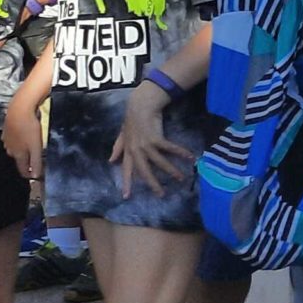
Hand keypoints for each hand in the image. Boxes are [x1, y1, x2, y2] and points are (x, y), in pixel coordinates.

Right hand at [3, 91, 45, 181]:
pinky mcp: (6, 130)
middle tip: (36, 160)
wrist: (19, 109)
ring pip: (16, 149)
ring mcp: (6, 139)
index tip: (34, 176)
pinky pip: (14, 139)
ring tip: (31, 146)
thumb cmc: (29, 128)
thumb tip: (34, 176)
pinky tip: (25, 135)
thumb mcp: (36, 147)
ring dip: (23, 150)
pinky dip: (19, 140)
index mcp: (17, 154)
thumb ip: (35, 162)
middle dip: (26, 161)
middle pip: (19, 159)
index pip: (22, 169)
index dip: (29, 174)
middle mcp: (9, 149)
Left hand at [111, 83, 195, 197]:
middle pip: (144, 171)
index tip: (126, 196)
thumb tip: (111, 161)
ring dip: (171, 170)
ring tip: (181, 178)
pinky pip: (170, 149)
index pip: (127, 170)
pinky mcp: (156, 138)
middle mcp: (136, 151)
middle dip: (153, 183)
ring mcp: (146, 145)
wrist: (140, 106)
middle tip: (161, 194)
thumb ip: (118, 148)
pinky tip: (191, 157)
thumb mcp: (123, 135)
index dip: (126, 183)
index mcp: (128, 151)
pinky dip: (181, 153)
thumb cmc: (132, 120)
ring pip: (159, 162)